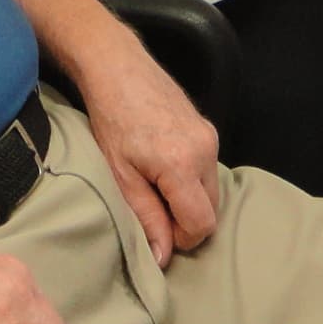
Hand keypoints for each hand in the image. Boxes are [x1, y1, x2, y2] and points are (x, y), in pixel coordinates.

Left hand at [77, 51, 220, 266]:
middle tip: (153, 206)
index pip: (202, 224)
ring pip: (211, 189)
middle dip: (186, 218)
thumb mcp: (121, 174)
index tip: (158, 229)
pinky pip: (208, 167)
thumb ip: (146, 217)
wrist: (117, 66)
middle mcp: (205, 150)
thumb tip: (163, 257)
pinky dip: (191, 178)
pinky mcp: (208, 127)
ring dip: (189, 197)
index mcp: (183, 165)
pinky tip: (162, 164)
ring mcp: (210, 135)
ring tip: (155, 182)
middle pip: (211, 208)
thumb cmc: (111, 118)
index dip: (181, 237)